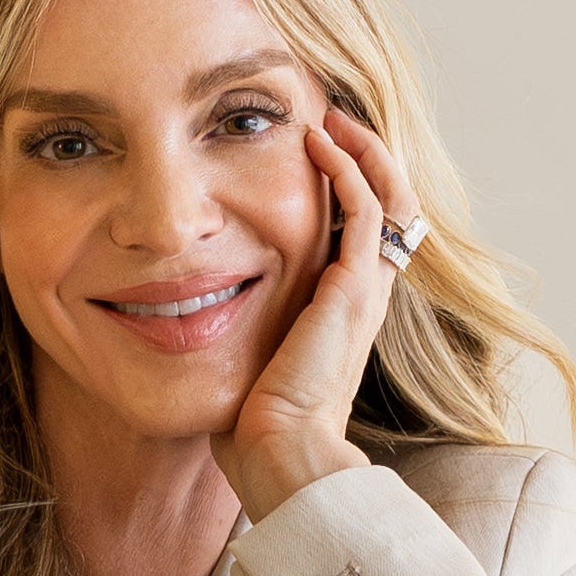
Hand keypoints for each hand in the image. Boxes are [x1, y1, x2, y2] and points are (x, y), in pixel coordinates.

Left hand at [211, 106, 421, 526]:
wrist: (279, 457)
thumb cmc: (253, 432)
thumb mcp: (244, 366)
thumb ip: (234, 336)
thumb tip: (183, 325)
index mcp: (345, 317)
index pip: (366, 239)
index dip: (351, 192)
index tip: (313, 157)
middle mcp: (366, 299)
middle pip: (392, 209)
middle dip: (365, 160)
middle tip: (328, 123)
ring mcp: (366, 292)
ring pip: (392, 197)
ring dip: (363, 150)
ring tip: (328, 118)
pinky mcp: (354, 287)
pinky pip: (366, 207)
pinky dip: (348, 166)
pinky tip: (316, 141)